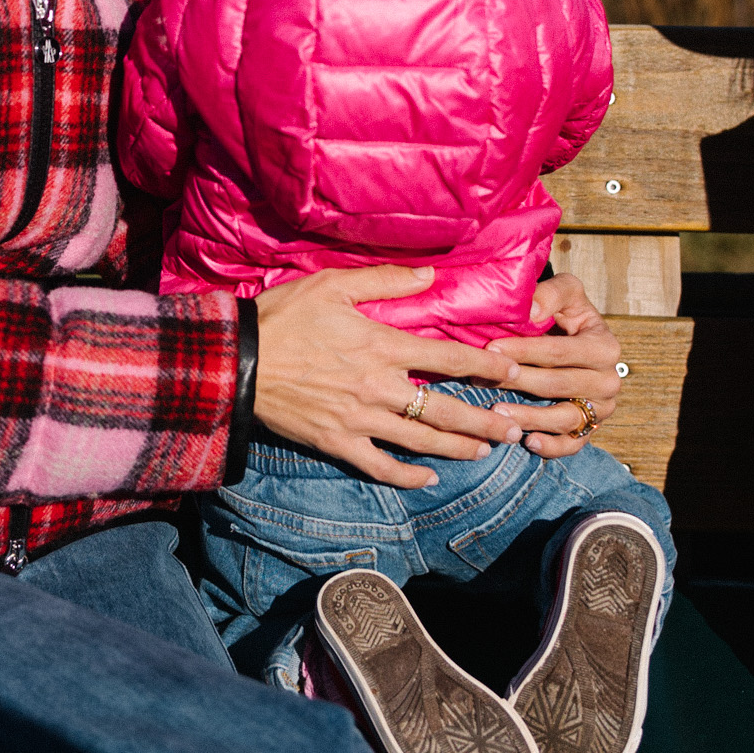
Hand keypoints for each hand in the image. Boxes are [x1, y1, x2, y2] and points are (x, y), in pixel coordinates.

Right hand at [252, 266, 527, 489]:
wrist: (239, 360)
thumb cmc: (284, 317)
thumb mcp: (332, 285)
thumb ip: (384, 280)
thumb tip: (431, 275)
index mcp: (381, 345)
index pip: (447, 358)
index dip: (485, 366)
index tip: (513, 371)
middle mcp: (378, 387)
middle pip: (444, 409)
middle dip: (484, 421)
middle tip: (514, 428)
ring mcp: (360, 419)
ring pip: (421, 441)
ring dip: (459, 448)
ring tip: (487, 451)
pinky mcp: (338, 442)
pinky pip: (381, 466)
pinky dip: (408, 475)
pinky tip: (429, 477)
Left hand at [486, 272, 623, 456]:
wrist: (578, 338)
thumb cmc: (567, 313)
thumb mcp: (567, 292)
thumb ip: (552, 294)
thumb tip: (531, 311)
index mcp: (605, 347)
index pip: (558, 352)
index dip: (524, 350)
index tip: (491, 348)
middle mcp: (609, 380)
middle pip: (557, 385)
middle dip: (517, 382)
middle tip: (481, 380)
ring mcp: (602, 408)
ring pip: (565, 418)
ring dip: (529, 418)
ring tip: (496, 413)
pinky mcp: (592, 428)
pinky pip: (573, 443)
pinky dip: (551, 446)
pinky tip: (527, 442)